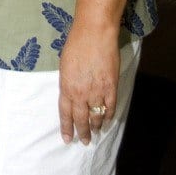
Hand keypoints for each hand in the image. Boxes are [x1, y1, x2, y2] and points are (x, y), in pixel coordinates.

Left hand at [58, 26, 119, 144]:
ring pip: (96, 116)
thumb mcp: (64, 64)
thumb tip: (70, 94)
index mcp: (66, 87)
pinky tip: (107, 120)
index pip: (65, 113)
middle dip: (82, 133)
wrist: (94, 33)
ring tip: (96, 133)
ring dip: (96, 127)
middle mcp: (80, 93)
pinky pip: (110, 108)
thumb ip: (67, 82)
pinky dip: (109, 116)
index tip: (67, 139)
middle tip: (84, 141)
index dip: (67, 127)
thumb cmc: (76, 43)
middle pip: (81, 119)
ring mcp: (97, 91)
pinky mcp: (111, 87)